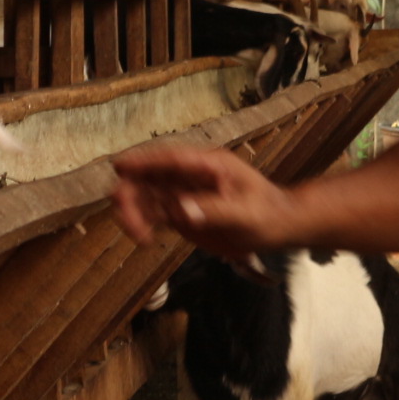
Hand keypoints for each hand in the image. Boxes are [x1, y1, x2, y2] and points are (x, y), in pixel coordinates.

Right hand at [110, 145, 300, 253]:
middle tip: (126, 216)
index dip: (144, 161)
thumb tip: (180, 210)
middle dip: (132, 192)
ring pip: (147, 196)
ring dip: (134, 211)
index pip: (172, 160)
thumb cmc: (268, 214)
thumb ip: (214, 210)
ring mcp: (184, 194)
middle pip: (150, 177)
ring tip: (137, 234)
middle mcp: (191, 176)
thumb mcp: (245, 213)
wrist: (278, 227)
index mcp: (208, 165)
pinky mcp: (181, 213)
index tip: (120, 166)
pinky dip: (142, 223)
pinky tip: (143, 239)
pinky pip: (154, 214)